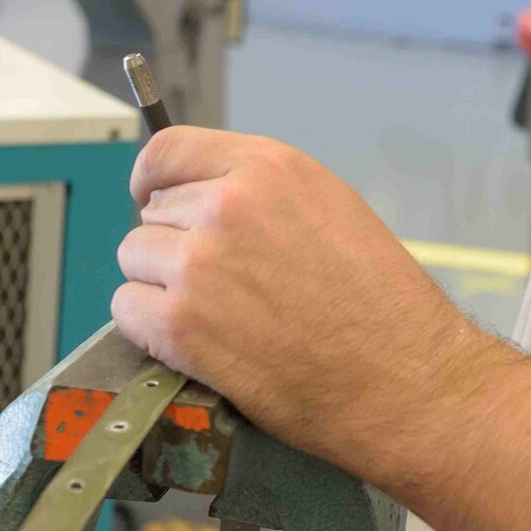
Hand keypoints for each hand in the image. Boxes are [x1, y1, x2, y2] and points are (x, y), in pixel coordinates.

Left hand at [113, 126, 485, 476]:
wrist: (403, 379)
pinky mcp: (180, 325)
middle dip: (175, 246)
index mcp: (270, 169)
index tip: (149, 197)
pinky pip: (127, 311)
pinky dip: (150, 330)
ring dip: (160, 287)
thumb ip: (263, 193)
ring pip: (135, 261)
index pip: (168, 151)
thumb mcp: (333, 210)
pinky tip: (197, 342)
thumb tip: (199, 199)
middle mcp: (227, 205)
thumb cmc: (382, 305)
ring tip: (216, 316)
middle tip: (224, 285)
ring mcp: (199, 264)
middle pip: (152, 214)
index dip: (152, 179)